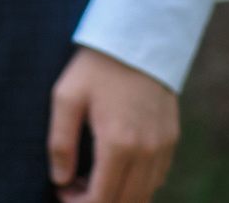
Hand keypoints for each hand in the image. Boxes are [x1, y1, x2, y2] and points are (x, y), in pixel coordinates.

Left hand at [49, 45, 176, 201]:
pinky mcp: (170, 141)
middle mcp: (146, 152)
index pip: (103, 197)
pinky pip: (156, 178)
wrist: (137, 42)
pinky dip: (136, 185)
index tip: (61, 192)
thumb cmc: (95, 68)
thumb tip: (58, 178)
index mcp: (118, 144)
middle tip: (73, 187)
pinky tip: (114, 169)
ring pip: (144, 194)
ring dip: (118, 196)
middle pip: (126, 202)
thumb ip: (59, 142)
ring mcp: (162, 148)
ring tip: (90, 178)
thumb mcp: (65, 97)